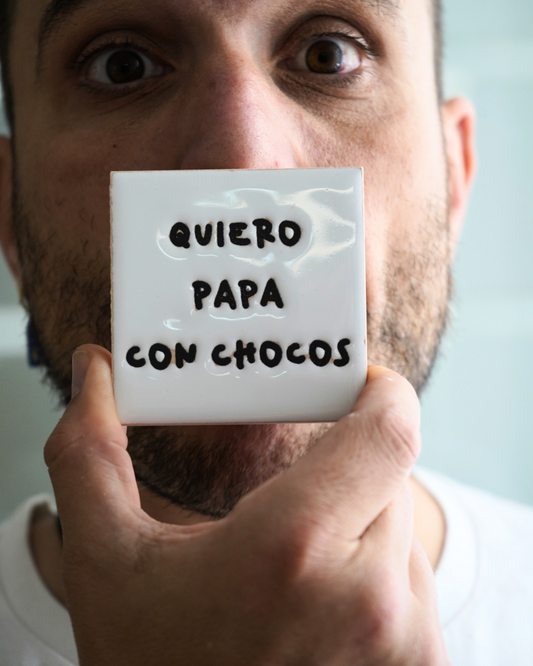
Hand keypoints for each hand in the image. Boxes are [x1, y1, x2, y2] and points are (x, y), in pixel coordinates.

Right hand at [45, 344, 449, 665]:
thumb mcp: (105, 562)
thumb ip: (90, 454)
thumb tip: (93, 370)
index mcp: (292, 549)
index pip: (389, 435)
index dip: (386, 395)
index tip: (365, 384)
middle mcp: (368, 599)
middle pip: (390, 475)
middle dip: (347, 466)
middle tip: (300, 482)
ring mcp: (404, 644)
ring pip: (401, 530)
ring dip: (358, 522)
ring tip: (297, 560)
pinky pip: (412, 586)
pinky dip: (374, 574)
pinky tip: (318, 602)